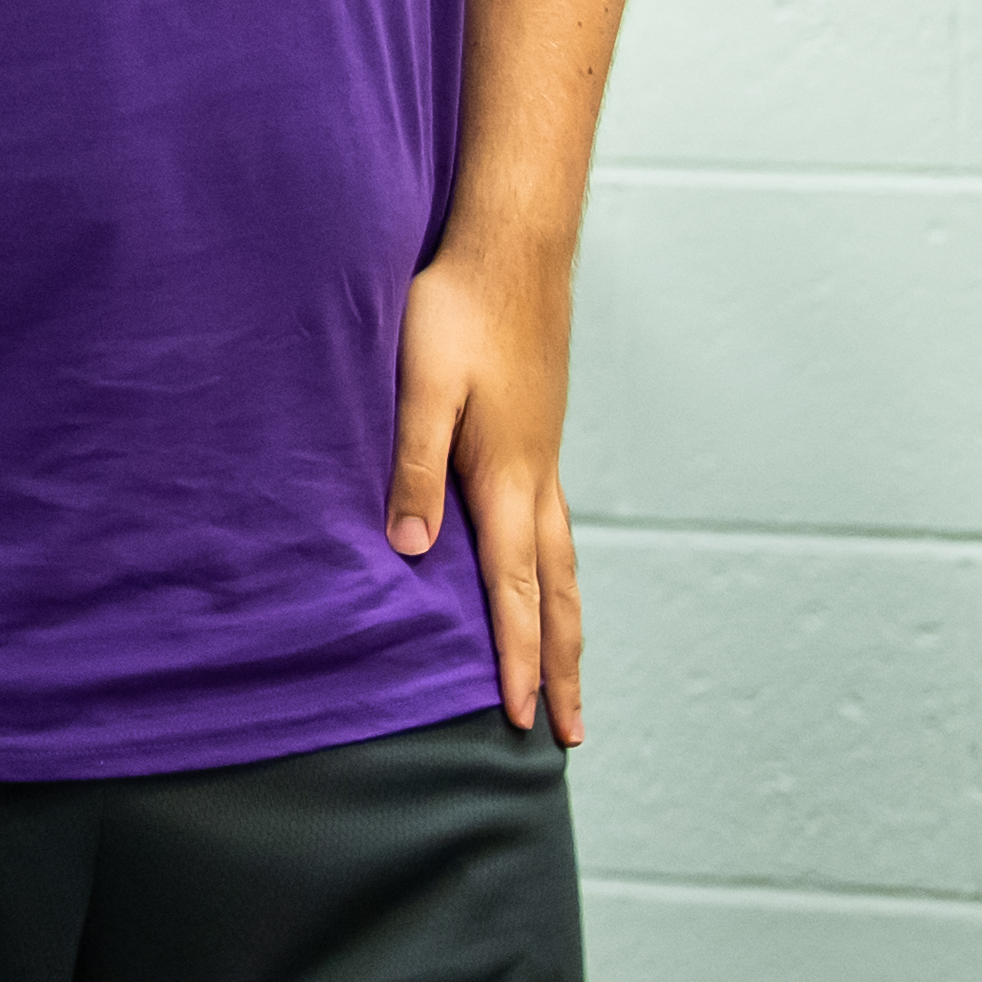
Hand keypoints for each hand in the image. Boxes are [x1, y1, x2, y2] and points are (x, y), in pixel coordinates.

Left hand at [388, 239, 582, 740]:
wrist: (510, 250)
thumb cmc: (454, 310)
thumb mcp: (419, 385)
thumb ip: (413, 465)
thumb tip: (415, 551)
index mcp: (506, 477)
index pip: (514, 591)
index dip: (515, 659)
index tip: (519, 719)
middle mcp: (536, 479)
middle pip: (555, 595)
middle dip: (559, 666)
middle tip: (567, 732)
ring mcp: (543, 459)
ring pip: (562, 565)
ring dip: (565, 627)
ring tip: (568, 678)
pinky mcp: (537, 437)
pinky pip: (553, 530)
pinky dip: (555, 577)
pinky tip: (543, 580)